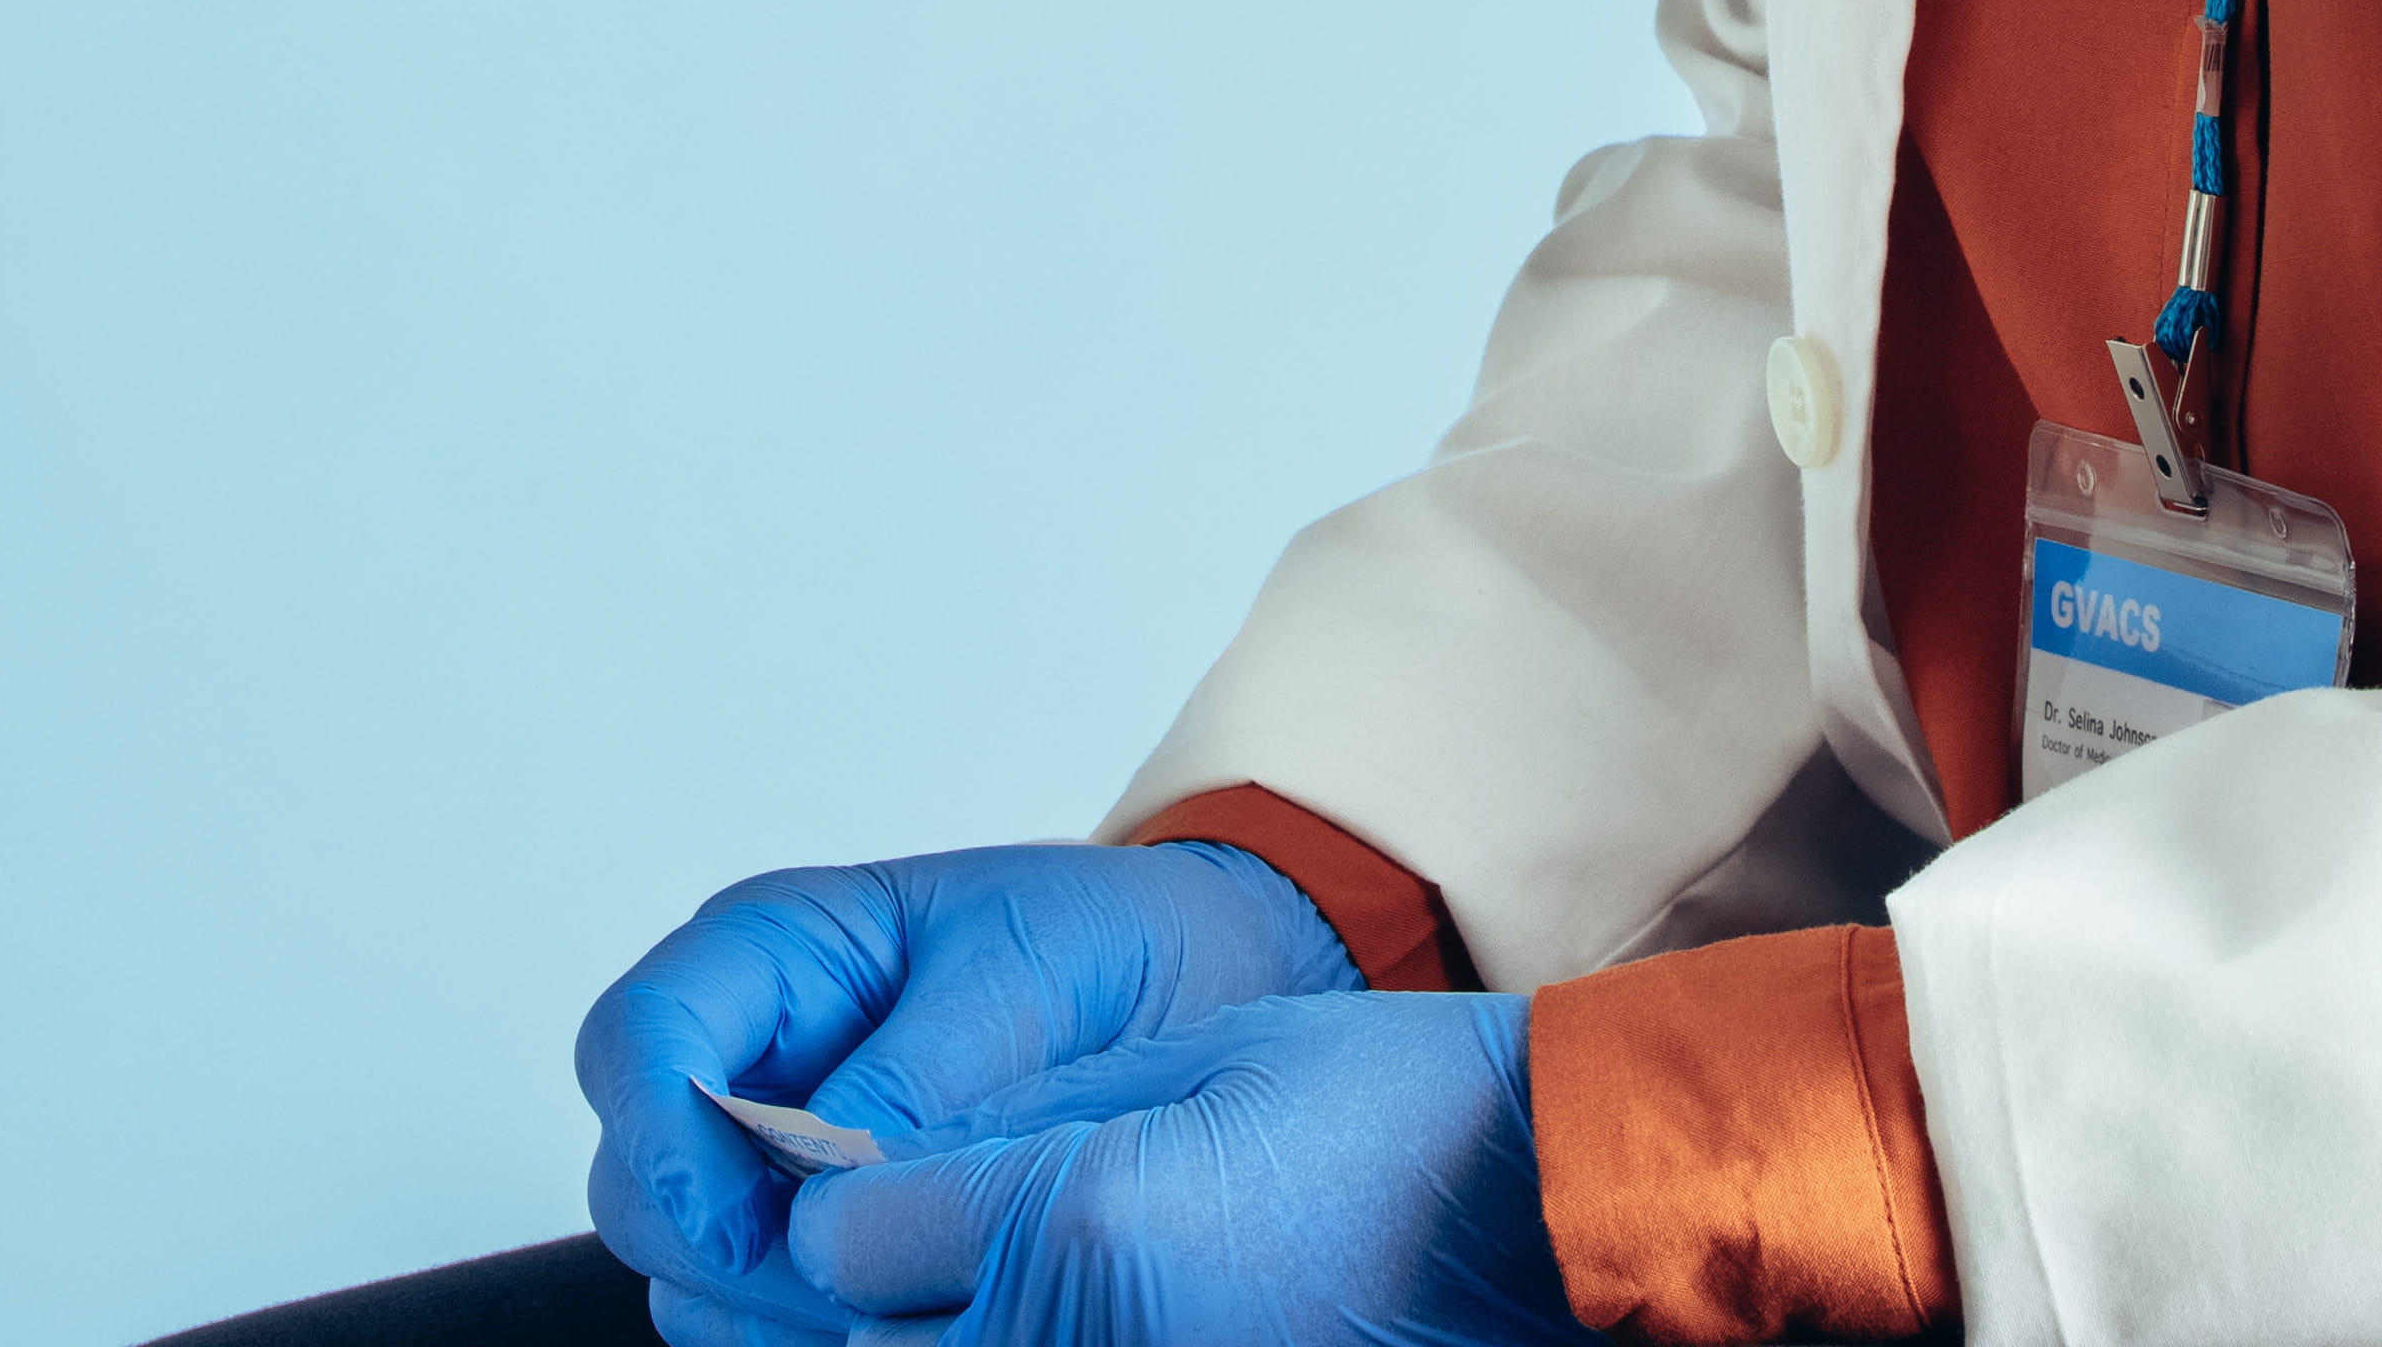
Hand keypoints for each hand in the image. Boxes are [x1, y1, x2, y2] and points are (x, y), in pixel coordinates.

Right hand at [579, 843, 1349, 1340]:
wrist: (1194, 987)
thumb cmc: (1101, 946)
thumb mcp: (1030, 968)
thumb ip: (925, 1064)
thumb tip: (833, 1158)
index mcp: (772, 954)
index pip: (638, 1038)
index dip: (664, 1134)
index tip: (746, 1220)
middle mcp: (746, 1058)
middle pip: (638, 1177)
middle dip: (725, 1251)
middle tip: (861, 1284)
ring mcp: (770, 1162)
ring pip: (686, 1272)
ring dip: (773, 1310)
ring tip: (913, 1299)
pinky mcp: (814, 1246)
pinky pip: (755, 1322)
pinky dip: (808, 1337)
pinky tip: (910, 1322)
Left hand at [781, 993, 1564, 1346]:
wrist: (1537, 1209)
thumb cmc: (1390, 1119)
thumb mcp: (1180, 1062)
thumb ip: (1018, 1120)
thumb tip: (895, 1159)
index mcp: (1073, 1217)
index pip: (844, 1240)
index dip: (848, 1204)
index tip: (873, 1188)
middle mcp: (1080, 1338)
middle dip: (876, 1301)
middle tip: (910, 1252)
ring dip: (949, 1337)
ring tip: (1002, 1287)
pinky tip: (1068, 1321)